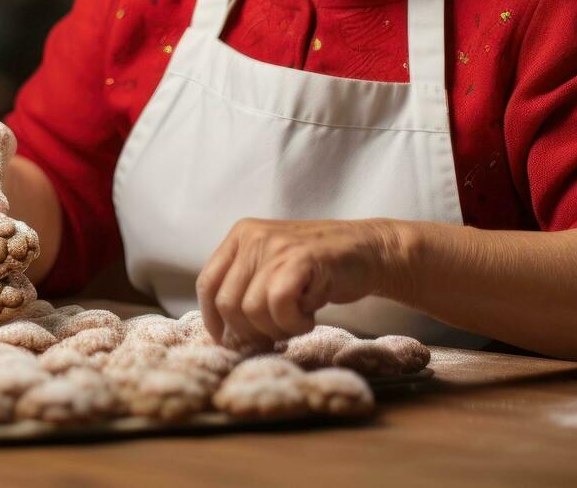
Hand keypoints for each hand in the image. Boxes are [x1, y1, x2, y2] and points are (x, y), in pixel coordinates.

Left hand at [195, 217, 403, 347]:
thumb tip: (225, 336)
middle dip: (252, 331)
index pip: (208, 283)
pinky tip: (310, 315)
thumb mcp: (272, 267)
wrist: (368, 250)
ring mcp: (276, 245)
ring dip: (278, 327)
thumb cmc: (318, 269)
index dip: (213, 319)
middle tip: (277, 333)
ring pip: (252, 309)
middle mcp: (253, 236)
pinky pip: (278, 304)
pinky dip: (294, 322)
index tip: (227, 341)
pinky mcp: (300, 258)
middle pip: (228, 303)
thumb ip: (247, 288)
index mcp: (240, 236)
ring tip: (299, 318)